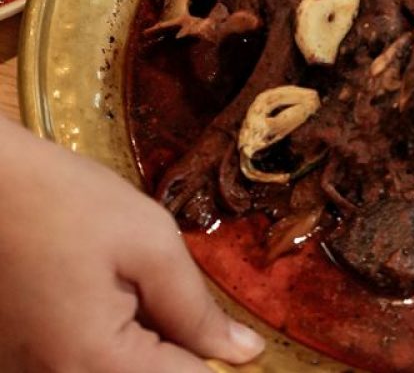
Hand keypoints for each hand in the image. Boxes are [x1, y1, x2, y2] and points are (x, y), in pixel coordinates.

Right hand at [0, 115, 264, 372]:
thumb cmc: (66, 203)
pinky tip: (105, 299)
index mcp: (92, 363)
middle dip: (177, 353)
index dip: (217, 358)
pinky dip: (109, 345)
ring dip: (143, 349)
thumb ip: (196, 308)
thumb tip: (243, 352)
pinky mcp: (14, 364)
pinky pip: (80, 365)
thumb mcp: (149, 242)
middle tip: (173, 301)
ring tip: (131, 292)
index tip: (239, 337)